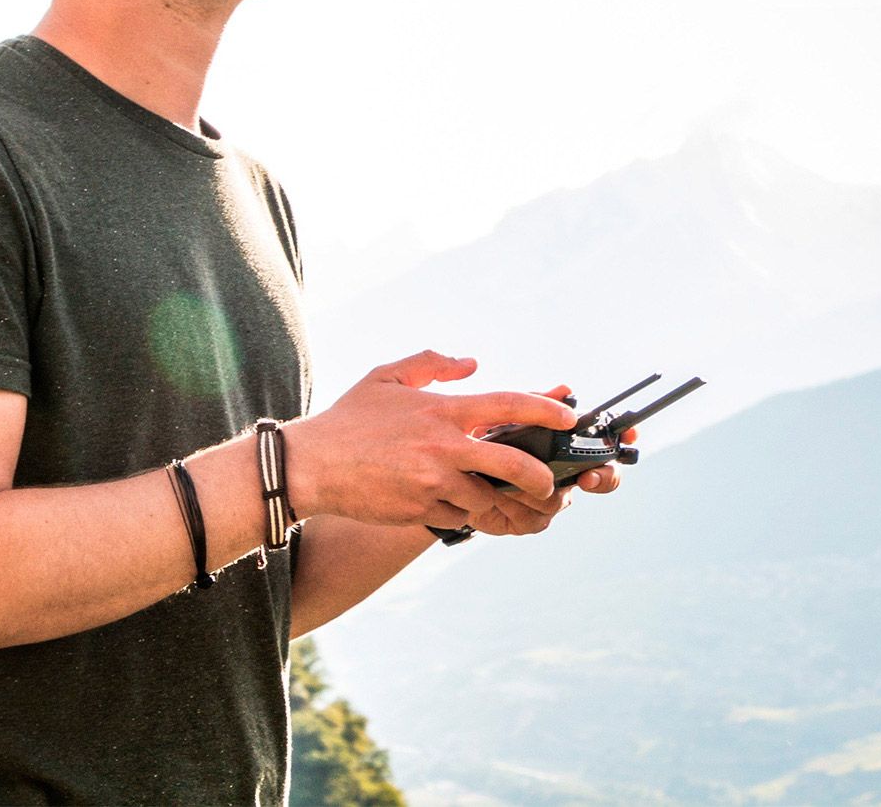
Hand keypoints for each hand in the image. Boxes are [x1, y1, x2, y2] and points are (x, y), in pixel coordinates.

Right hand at [283, 351, 575, 529]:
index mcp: (442, 411)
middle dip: (542, 478)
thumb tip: (472, 363)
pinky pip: (462, 517)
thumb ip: (432, 364)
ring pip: (491, 499)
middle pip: (514, 464)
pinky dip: (472, 515)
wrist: (312, 466)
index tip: (568, 415)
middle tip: (550, 483)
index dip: (545, 408)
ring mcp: (435, 483)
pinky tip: (473, 510)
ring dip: (506, 503)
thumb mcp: (387, 377)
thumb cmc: (349, 419)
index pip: (507, 405)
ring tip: (518, 504)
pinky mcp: (422, 510)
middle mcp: (445, 448)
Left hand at [465, 384, 633, 537]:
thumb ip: (532, 401)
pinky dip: (515, 506)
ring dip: (536, 488)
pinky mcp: (529, 521)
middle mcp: (563, 471)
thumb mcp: (500, 413)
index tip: (629, 436)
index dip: (622, 439)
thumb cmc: (475, 438)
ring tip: (506, 478)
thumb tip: (565, 389)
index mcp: (561, 443)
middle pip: (602, 476)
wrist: (440, 475)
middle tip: (587, 474)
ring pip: (562, 498)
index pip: (605, 441)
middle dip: (602, 476)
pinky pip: (536, 518)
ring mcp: (549, 499)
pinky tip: (496, 497)